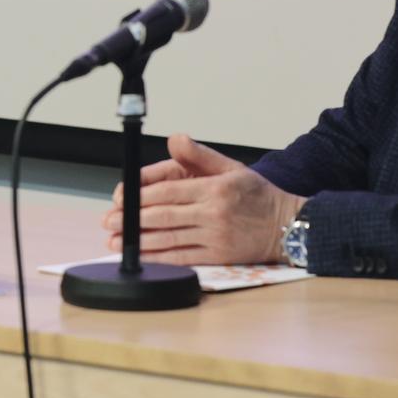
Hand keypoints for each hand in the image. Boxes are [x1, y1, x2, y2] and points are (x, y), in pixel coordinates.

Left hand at [101, 133, 304, 264]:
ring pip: (170, 239)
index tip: (121, 200)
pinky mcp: (219, 256)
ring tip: (117, 241)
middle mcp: (214, 212)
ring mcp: (216, 236)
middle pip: (164, 216)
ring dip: (140, 242)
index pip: (169, 191)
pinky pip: (184, 258)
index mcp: (214, 188)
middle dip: (132, 220)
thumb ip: (200, 155)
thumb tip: (175, 138)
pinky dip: (160, 258)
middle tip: (109, 222)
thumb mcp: (232, 167)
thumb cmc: (258, 196)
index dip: (141, 196)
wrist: (288, 226)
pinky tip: (144, 257)